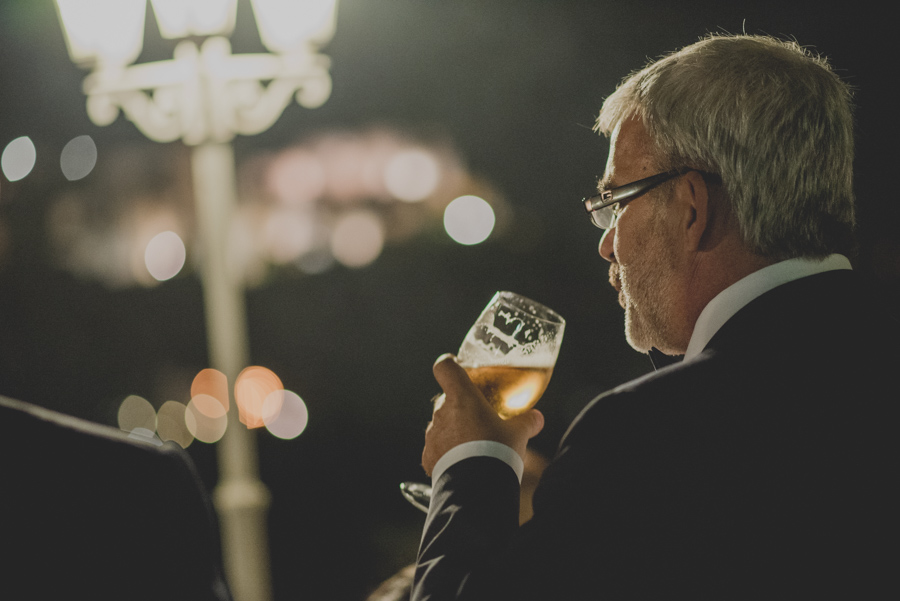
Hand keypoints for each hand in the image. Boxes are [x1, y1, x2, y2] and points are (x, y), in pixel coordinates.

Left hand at [421, 354, 543, 475]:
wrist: (477, 486)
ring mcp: (433, 435)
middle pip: (446, 400)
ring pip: (441, 425)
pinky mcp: (428, 456)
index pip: (445, 367)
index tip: (454, 367)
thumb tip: (537, 418)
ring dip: (454, 431)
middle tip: (478, 419)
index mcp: (462, 397)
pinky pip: (436, 449)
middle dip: (460, 408)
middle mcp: (442, 412)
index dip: (449, 365)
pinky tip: (462, 463)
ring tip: (473, 446)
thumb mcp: (518, 434)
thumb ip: (527, 421)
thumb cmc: (497, 451)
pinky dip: (446, 453)